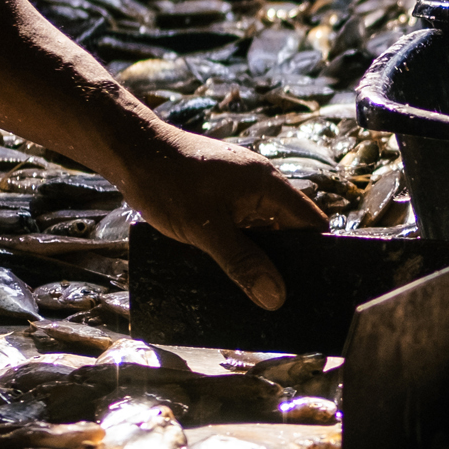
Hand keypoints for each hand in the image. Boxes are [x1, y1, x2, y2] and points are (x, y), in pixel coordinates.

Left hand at [107, 126, 329, 308]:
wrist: (132, 150)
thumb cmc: (168, 183)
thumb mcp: (206, 230)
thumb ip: (243, 263)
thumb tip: (276, 297)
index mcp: (268, 185)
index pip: (312, 222)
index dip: (317, 253)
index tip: (311, 287)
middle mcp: (261, 185)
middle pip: (289, 228)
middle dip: (286, 261)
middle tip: (281, 298)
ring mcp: (240, 189)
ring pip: (263, 229)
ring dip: (260, 255)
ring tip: (256, 290)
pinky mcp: (221, 195)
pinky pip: (243, 225)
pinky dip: (241, 245)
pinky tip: (230, 269)